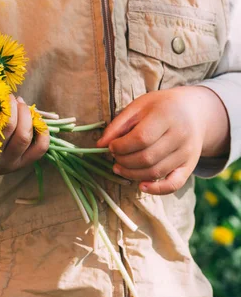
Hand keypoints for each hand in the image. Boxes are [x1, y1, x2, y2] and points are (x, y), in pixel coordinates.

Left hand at [0, 94, 49, 175]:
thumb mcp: (11, 149)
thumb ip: (23, 132)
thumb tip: (26, 105)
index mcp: (21, 162)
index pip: (40, 148)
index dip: (43, 130)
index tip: (38, 117)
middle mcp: (8, 161)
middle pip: (23, 135)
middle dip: (26, 114)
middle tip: (22, 103)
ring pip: (7, 127)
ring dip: (13, 108)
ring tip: (11, 98)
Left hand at [96, 86, 226, 194]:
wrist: (194, 111)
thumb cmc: (161, 107)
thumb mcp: (139, 106)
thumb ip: (118, 124)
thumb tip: (100, 144)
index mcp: (167, 115)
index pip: (141, 138)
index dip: (122, 146)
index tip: (112, 146)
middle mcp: (180, 135)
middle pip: (147, 158)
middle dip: (124, 161)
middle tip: (115, 158)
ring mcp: (187, 152)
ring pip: (156, 172)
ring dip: (132, 174)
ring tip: (120, 168)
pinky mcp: (190, 166)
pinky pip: (174, 184)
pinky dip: (156, 190)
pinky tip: (141, 186)